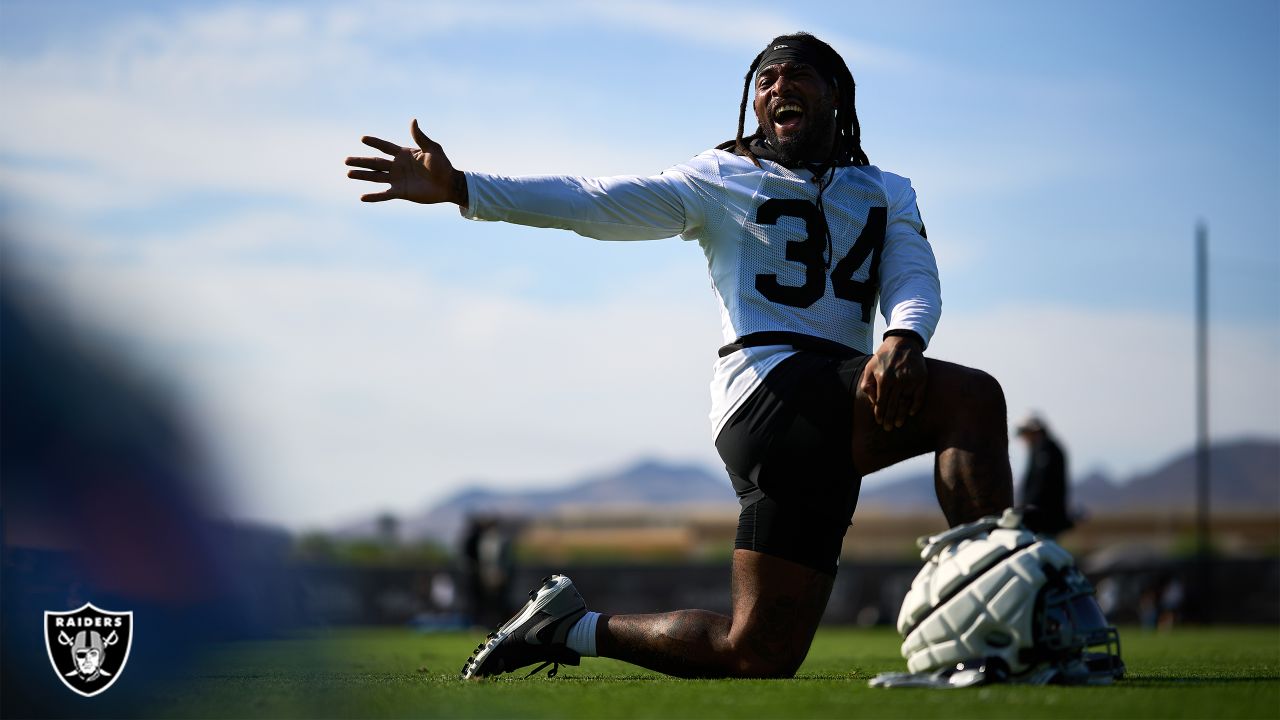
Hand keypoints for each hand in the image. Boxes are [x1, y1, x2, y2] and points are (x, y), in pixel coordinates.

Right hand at [344, 119, 464, 204]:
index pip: (385, 147)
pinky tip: (362, 197)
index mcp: (403, 154)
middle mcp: (397, 166)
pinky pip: (384, 194)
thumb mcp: (432, 148)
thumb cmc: (442, 165)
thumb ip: (420, 137)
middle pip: (375, 163)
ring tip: (349, 173)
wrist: (448, 184)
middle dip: (361, 161)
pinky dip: (374, 196)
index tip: (362, 138)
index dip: (374, 142)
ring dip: (362, 176)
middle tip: (346, 160)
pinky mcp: (401, 192)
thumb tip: (413, 120)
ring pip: (376, 177)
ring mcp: (398, 180)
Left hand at [859, 334, 927, 430]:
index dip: (880, 414)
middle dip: (890, 419)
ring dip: (902, 415)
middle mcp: (898, 380)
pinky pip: (919, 396)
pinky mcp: (921, 378)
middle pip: (893, 405)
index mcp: (883, 378)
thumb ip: (868, 385)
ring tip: (898, 424)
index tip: (880, 422)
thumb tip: (874, 402)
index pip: (881, 402)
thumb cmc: (884, 357)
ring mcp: (911, 380)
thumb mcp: (870, 367)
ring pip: (905, 402)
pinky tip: (911, 413)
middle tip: (888, 428)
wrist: (903, 342)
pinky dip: (916, 406)